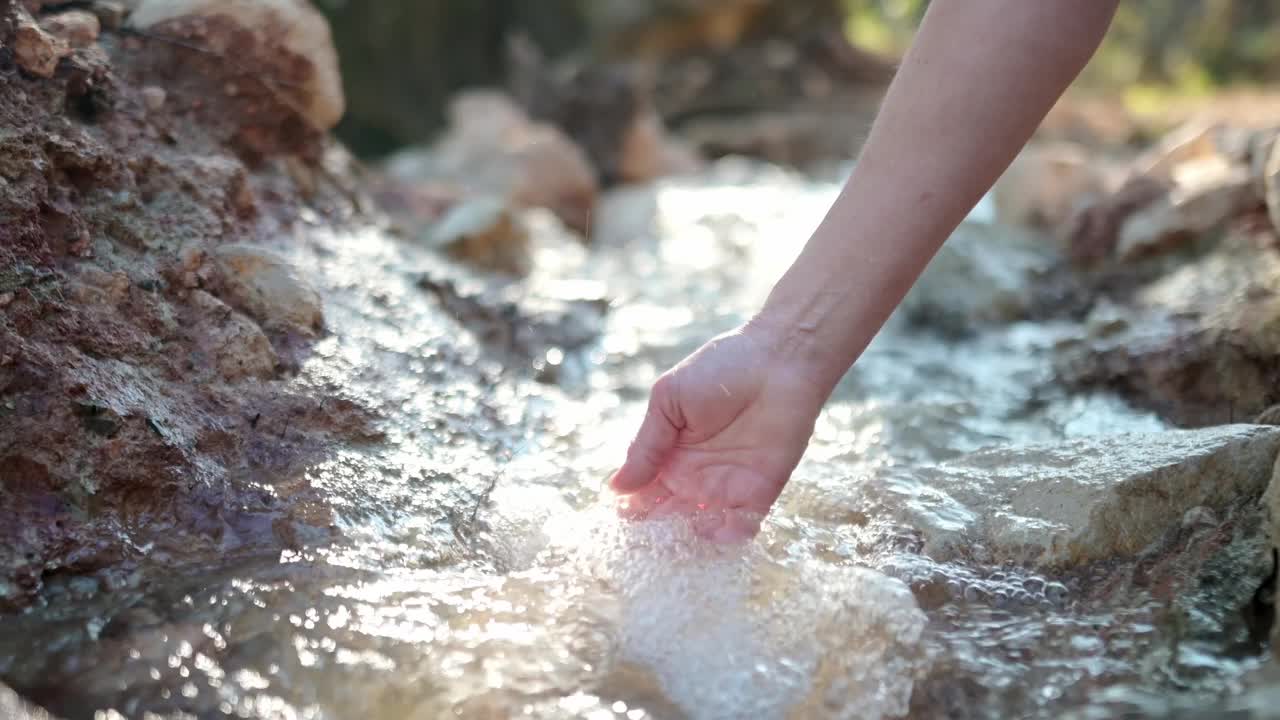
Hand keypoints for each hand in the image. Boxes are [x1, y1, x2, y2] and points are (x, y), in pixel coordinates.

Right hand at [608, 320, 829, 541]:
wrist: (778, 359)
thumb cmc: (720, 369)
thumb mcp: (669, 401)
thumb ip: (645, 445)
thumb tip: (616, 487)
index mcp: (668, 455)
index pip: (643, 493)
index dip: (630, 509)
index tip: (617, 520)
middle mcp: (694, 477)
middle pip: (668, 518)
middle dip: (655, 534)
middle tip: (643, 544)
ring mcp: (726, 487)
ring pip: (701, 529)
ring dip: (687, 540)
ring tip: (676, 540)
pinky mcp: (760, 492)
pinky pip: (742, 527)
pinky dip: (728, 537)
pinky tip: (713, 532)